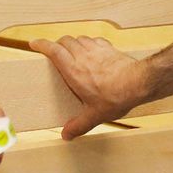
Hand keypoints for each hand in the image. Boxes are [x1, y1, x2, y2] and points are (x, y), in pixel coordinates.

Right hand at [30, 35, 149, 139]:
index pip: (53, 50)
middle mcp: (82, 56)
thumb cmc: (116, 97)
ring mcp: (96, 49)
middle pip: (64, 41)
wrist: (139, 82)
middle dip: (57, 44)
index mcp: (73, 70)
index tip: (34, 43)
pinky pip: (94, 40)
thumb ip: (79, 125)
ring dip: (72, 42)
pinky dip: (88, 42)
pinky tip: (91, 51)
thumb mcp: (94, 115)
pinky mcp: (109, 48)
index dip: (42, 44)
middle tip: (54, 51)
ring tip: (71, 51)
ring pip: (79, 38)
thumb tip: (66, 134)